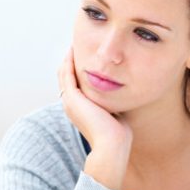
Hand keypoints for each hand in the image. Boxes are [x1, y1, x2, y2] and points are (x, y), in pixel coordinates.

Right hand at [57, 46, 132, 189]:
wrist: (112, 147)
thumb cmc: (119, 136)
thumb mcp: (115, 114)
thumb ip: (115, 104)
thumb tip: (125, 94)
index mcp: (79, 109)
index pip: (74, 83)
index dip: (77, 68)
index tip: (87, 54)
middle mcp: (71, 104)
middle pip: (66, 75)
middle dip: (71, 59)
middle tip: (78, 43)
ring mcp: (70, 101)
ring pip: (64, 72)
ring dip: (68, 57)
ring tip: (75, 42)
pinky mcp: (73, 98)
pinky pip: (67, 73)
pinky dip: (69, 60)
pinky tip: (74, 49)